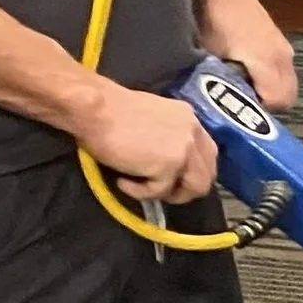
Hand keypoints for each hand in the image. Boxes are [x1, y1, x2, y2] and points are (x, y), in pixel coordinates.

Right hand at [81, 80, 216, 201]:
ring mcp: (184, 149)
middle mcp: (193, 131)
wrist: (94, 108)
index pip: (207, 152)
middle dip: (186, 188)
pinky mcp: (169, 166)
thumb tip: (165, 160)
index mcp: (189, 118)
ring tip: (144, 188)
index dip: (193, 170)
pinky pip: (159, 192)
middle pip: (207, 173)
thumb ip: (167, 136)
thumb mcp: (151, 117)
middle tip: (161, 191)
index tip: (175, 178)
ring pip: (195, 187)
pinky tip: (123, 182)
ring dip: (170, 194)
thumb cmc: (110, 110)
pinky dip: (139, 192)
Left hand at [198, 0, 298, 112]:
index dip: (258, 115)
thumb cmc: (213, 20)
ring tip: (244, 93)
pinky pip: (284, 74)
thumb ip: (215, 86)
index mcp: (268, 62)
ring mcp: (285, 50)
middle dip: (266, 108)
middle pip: (287, 99)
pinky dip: (271, 81)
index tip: (238, 117)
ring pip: (287, 86)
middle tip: (241, 109)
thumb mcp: (207, 56)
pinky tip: (249, 77)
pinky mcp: (281, 45)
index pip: (277, 104)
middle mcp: (283, 58)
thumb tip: (211, 110)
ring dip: (269, 94)